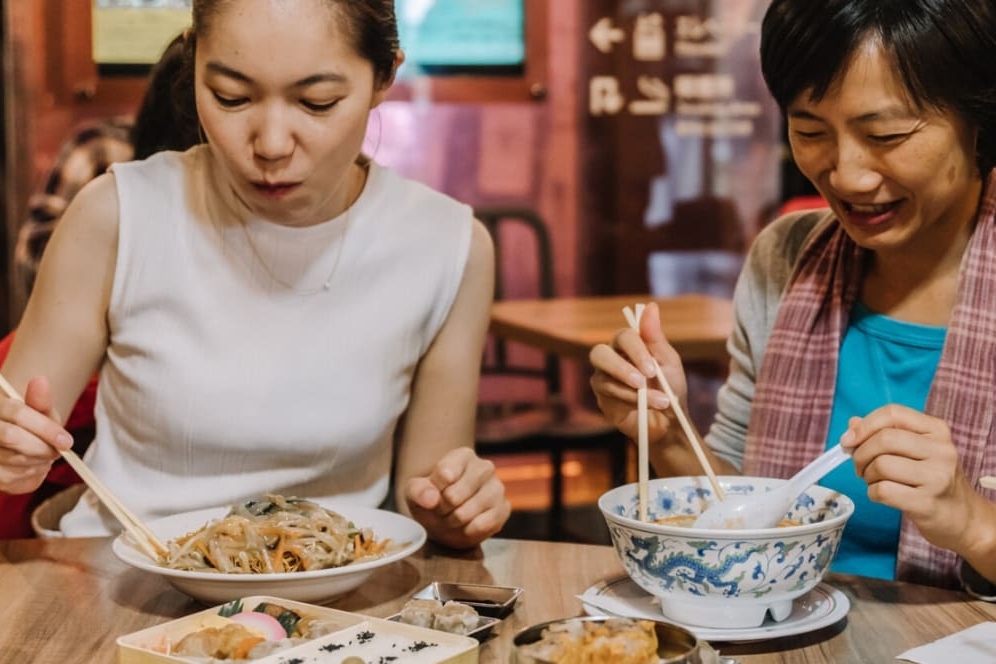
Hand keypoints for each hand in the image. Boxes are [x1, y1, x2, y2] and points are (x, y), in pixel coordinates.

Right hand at [0, 376, 72, 493]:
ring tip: (45, 456)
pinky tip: (33, 466)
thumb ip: (40, 401)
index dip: (45, 428)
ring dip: (39, 461)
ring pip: (13, 459)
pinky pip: (11, 478)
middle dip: (42, 446)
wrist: (10, 447)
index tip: (67, 441)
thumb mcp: (37, 413)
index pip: (17, 413)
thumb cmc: (27, 427)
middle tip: (58, 451)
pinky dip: (30, 474)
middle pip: (11, 436)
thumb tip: (40, 380)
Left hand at [403, 446, 510, 548]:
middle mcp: (484, 467)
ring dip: (453, 522)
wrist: (446, 519)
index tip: (432, 496)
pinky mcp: (504, 509)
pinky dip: (468, 531)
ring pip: (466, 513)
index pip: (444, 474)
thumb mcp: (415, 491)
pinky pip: (481, 526)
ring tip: (452, 517)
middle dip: (441, 509)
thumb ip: (418, 490)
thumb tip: (431, 498)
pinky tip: (466, 525)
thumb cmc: (432, 498)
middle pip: (454, 496)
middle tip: (441, 510)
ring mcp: (497, 488)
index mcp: (463, 456)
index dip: (432, 492)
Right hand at [589, 302, 687, 445]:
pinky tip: (648, 406)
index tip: (652, 368)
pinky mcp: (602, 398)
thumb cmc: (670, 387)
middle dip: (621, 368)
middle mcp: (612, 359)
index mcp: (629, 346)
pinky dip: (630, 401)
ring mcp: (603, 378)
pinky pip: (608, 395)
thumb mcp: (668, 361)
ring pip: (603, 377)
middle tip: (642, 382)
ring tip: (659, 400)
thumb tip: (650, 306)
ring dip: (632, 390)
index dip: (635, 350)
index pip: (623, 336)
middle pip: (599, 353)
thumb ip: (655, 336)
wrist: (670, 421)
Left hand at [842, 404, 993, 554]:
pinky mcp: (927, 503)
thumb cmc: (931, 479)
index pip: (893, 413)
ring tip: (874, 481)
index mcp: (936, 430)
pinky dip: (872, 493)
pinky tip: (881, 494)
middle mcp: (941, 450)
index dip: (864, 425)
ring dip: (867, 475)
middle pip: (884, 439)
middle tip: (860, 467)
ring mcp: (937, 477)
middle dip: (861, 454)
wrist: (962, 517)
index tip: (849, 440)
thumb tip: (852, 424)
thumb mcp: (915, 450)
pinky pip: (883, 491)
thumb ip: (884, 433)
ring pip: (881, 465)